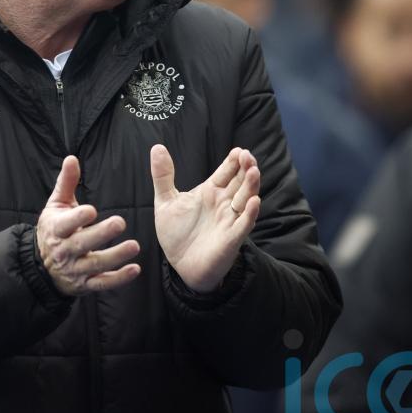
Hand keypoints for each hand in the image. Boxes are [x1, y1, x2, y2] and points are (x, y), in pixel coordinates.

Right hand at [36, 155, 140, 295]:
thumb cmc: (54, 229)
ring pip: (95, 265)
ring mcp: (74, 269)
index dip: (77, 218)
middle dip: (101, 234)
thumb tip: (72, 158)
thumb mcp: (56, 205)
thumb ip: (66, 183)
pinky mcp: (85, 284)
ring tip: (134, 246)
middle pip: (82, 243)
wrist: (42, 267)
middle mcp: (64, 251)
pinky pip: (102, 283)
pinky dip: (118, 279)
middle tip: (121, 222)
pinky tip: (134, 269)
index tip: (92, 210)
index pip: (65, 224)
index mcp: (56, 229)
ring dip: (115, 256)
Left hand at [151, 144, 260, 292]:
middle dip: (245, 168)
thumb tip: (157, 147)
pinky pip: (244, 224)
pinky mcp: (232, 238)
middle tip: (247, 155)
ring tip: (253, 171)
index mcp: (210, 192)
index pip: (226, 172)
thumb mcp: (165, 201)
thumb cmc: (176, 234)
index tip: (238, 150)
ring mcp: (229, 220)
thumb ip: (163, 176)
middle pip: (240, 182)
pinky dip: (250, 213)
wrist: (180, 265)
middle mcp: (223, 203)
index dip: (233, 162)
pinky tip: (254, 201)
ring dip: (251, 185)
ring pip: (246, 199)